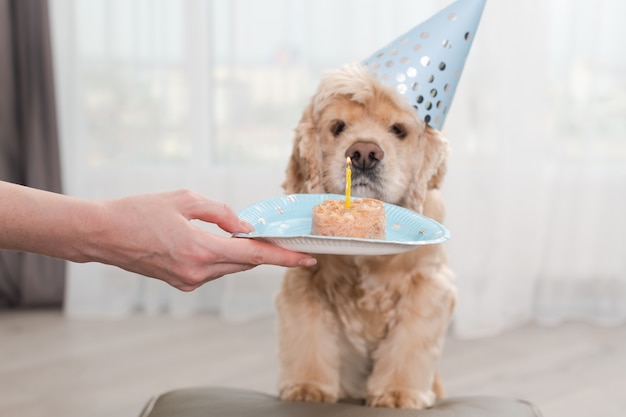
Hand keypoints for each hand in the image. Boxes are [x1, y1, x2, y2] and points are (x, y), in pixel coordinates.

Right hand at [91, 190, 316, 290]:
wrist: (103, 234)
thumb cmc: (139, 211)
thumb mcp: (184, 199)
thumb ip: (220, 213)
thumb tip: (244, 227)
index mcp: (200, 249)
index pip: (254, 255)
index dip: (284, 257)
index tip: (307, 259)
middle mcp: (197, 271)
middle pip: (245, 263)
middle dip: (267, 253)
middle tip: (285, 241)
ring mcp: (188, 280)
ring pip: (230, 267)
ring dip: (243, 254)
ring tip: (249, 236)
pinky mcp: (181, 282)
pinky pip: (213, 270)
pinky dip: (223, 257)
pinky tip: (220, 243)